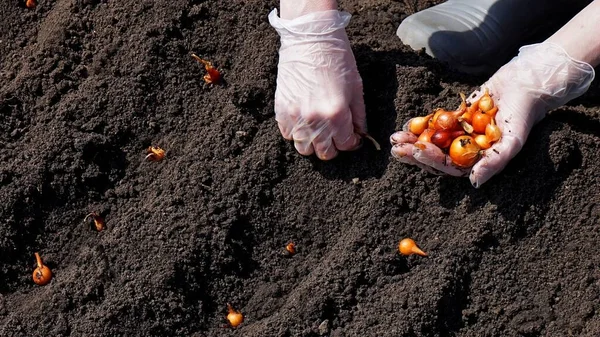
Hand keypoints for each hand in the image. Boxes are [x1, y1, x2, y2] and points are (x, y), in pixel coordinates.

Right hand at [268, 9, 365, 159]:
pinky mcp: (281, 110)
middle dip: (334, 146)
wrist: (309, 38)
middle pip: (324, 152)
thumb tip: (361, 134)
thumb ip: (359, 115)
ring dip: (314, 143)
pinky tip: (305, 120)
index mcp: (336, 113)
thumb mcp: (356, 87)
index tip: (352, 137)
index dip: (352, 142)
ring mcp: (295, 116)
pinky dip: (297, 132)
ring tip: (320, 130)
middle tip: (337, 135)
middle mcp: (315, 119)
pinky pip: (288, 134)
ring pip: (304, 148)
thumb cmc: (336, 59)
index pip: (346, 144)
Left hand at [391, 42, 594, 186]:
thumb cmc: (523, 116)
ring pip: (432, 140)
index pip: (449, 166)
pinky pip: (436, 124)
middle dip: (415, 152)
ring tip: (395, 138)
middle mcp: (467, 150)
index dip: (431, 161)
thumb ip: (494, 163)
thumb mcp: (512, 142)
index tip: (416, 151)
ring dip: (413, 140)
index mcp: (477, 160)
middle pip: (436, 155)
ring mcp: (460, 134)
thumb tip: (474, 183)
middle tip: (396, 148)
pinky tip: (407, 124)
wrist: (526, 84)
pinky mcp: (457, 118)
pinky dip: (422, 125)